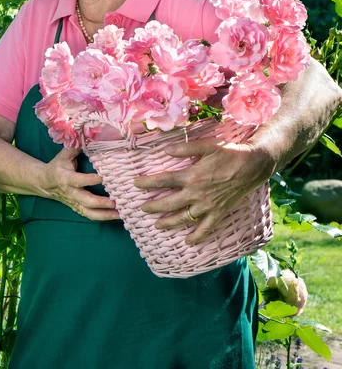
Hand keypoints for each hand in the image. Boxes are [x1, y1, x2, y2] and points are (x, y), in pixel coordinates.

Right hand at [43, 148, 119, 220]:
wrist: (44, 183)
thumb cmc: (57, 165)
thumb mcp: (64, 154)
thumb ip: (77, 146)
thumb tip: (91, 136)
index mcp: (66, 178)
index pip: (79, 180)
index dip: (90, 180)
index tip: (103, 177)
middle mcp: (70, 193)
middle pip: (86, 201)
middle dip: (100, 203)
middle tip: (115, 201)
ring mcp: (74, 203)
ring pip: (89, 213)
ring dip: (105, 215)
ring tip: (120, 213)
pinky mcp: (78, 208)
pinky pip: (90, 216)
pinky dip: (103, 217)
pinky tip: (117, 216)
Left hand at [134, 138, 274, 244]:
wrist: (252, 165)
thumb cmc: (229, 153)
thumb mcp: (206, 145)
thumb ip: (185, 148)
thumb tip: (165, 150)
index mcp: (191, 175)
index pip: (163, 180)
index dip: (147, 183)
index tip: (135, 184)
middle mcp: (196, 193)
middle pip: (169, 203)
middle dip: (153, 207)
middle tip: (142, 208)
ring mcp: (207, 205)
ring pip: (183, 218)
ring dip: (168, 223)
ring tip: (157, 225)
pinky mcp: (218, 212)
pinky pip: (205, 228)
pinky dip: (196, 236)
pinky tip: (188, 242)